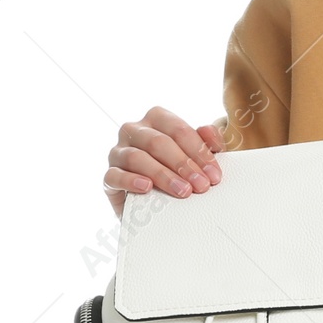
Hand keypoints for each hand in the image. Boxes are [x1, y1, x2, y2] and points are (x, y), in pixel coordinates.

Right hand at [103, 106, 223, 218]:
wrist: (153, 203)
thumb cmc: (177, 171)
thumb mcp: (195, 155)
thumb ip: (205, 141)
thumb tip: (211, 134)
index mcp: (156, 119)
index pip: (178, 130)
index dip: (198, 151)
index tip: (214, 174)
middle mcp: (133, 131)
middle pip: (158, 142)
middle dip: (183, 164)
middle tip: (202, 185)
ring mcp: (117, 152)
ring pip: (137, 158)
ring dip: (163, 175)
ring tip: (183, 191)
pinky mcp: (108, 177)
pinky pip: (114, 175)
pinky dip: (131, 181)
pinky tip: (147, 187)